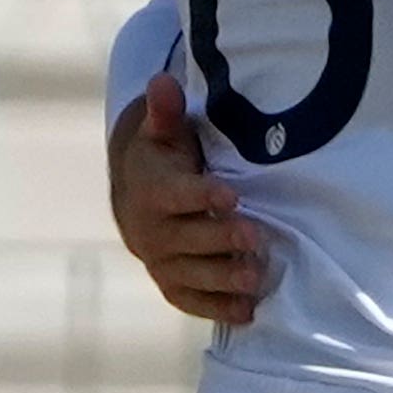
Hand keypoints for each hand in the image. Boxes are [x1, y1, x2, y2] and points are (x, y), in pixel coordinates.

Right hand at [109, 73, 269, 328]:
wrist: (134, 197)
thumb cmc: (161, 157)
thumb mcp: (161, 130)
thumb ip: (165, 111)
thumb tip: (163, 82)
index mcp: (149, 191)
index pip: (175, 196)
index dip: (201, 197)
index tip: (230, 196)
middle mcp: (150, 232)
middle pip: (187, 239)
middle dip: (220, 239)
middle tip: (257, 236)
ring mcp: (160, 262)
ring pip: (191, 275)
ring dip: (223, 278)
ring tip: (255, 277)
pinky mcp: (171, 284)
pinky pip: (190, 300)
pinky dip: (216, 308)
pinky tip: (248, 311)